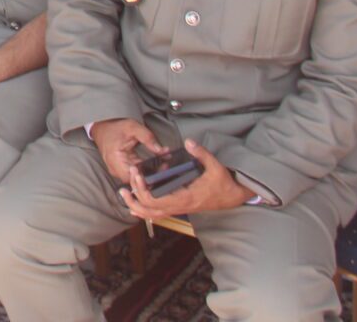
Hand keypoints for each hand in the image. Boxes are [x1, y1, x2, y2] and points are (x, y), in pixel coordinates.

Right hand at [91, 117, 168, 187]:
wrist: (102, 127)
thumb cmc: (116, 127)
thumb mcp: (133, 127)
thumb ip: (148, 138)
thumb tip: (163, 151)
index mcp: (115, 158)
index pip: (132, 176)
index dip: (147, 176)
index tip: (161, 168)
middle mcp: (114, 168)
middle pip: (135, 180)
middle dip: (151, 176)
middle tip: (165, 167)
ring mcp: (116, 170)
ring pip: (135, 179)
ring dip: (149, 175)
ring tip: (162, 166)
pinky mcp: (120, 169)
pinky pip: (133, 175)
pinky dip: (144, 172)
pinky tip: (155, 166)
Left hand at [119, 139, 254, 220]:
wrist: (232, 197)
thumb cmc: (223, 183)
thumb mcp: (214, 166)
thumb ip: (201, 153)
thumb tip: (188, 142)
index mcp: (184, 197)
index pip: (156, 201)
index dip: (142, 190)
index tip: (138, 175)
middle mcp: (179, 206)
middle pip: (149, 210)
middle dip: (134, 197)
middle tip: (126, 182)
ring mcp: (178, 209)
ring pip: (152, 215)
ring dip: (136, 206)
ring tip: (124, 194)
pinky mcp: (179, 208)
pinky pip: (158, 213)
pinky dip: (145, 211)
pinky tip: (135, 205)